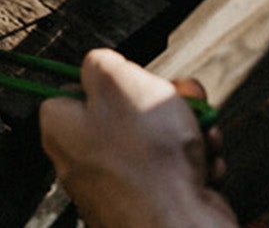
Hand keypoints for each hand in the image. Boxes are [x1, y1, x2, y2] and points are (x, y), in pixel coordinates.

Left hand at [39, 49, 236, 227]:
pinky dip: (198, 163)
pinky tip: (204, 169)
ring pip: (161, 139)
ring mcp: (122, 186)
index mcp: (64, 129)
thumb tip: (99, 65)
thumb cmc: (147, 156)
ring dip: (190, 132)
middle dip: (166, 103)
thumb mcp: (116, 80)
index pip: (75, 90)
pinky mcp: (155, 204)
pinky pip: (178, 170)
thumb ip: (100, 63)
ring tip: (199, 140)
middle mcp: (86, 160)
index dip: (110, 79)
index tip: (132, 78)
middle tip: (182, 101)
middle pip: (127, 112)